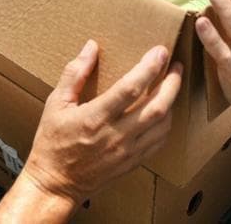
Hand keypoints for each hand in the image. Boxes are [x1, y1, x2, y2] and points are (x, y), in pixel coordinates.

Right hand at [21, 41, 182, 206]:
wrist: (56, 184)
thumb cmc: (53, 142)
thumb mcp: (55, 103)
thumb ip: (75, 73)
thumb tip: (91, 46)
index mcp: (95, 118)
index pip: (130, 89)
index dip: (148, 68)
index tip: (160, 51)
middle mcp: (116, 135)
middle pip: (156, 107)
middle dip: (172, 83)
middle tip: (177, 66)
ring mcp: (127, 151)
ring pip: (163, 124)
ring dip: (172, 102)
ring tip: (173, 84)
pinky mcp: (133, 163)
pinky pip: (159, 141)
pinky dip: (167, 123)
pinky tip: (165, 110)